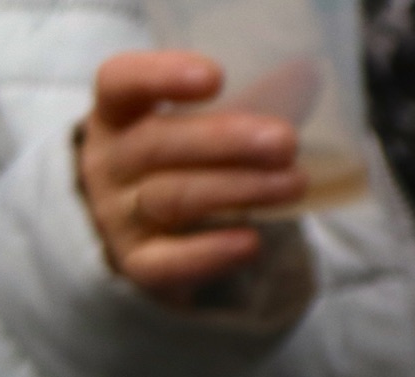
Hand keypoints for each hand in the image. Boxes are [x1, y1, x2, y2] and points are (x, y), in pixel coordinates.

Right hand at [76, 51, 308, 298]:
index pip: (120, 82)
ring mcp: (117, 215)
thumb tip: (307, 75)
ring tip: (294, 183)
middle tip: (286, 142)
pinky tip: (251, 242)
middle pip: (156, 145)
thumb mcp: (199, 125)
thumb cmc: (185, 160)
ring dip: (238, 189)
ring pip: (172, 199)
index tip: (215, 77)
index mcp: (117, 113)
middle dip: (226, 142)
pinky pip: (168, 262)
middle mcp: (107, 162)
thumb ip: (242, 101)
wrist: (153, 234)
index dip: (160, 76)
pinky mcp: (138, 263)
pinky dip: (211, 252)